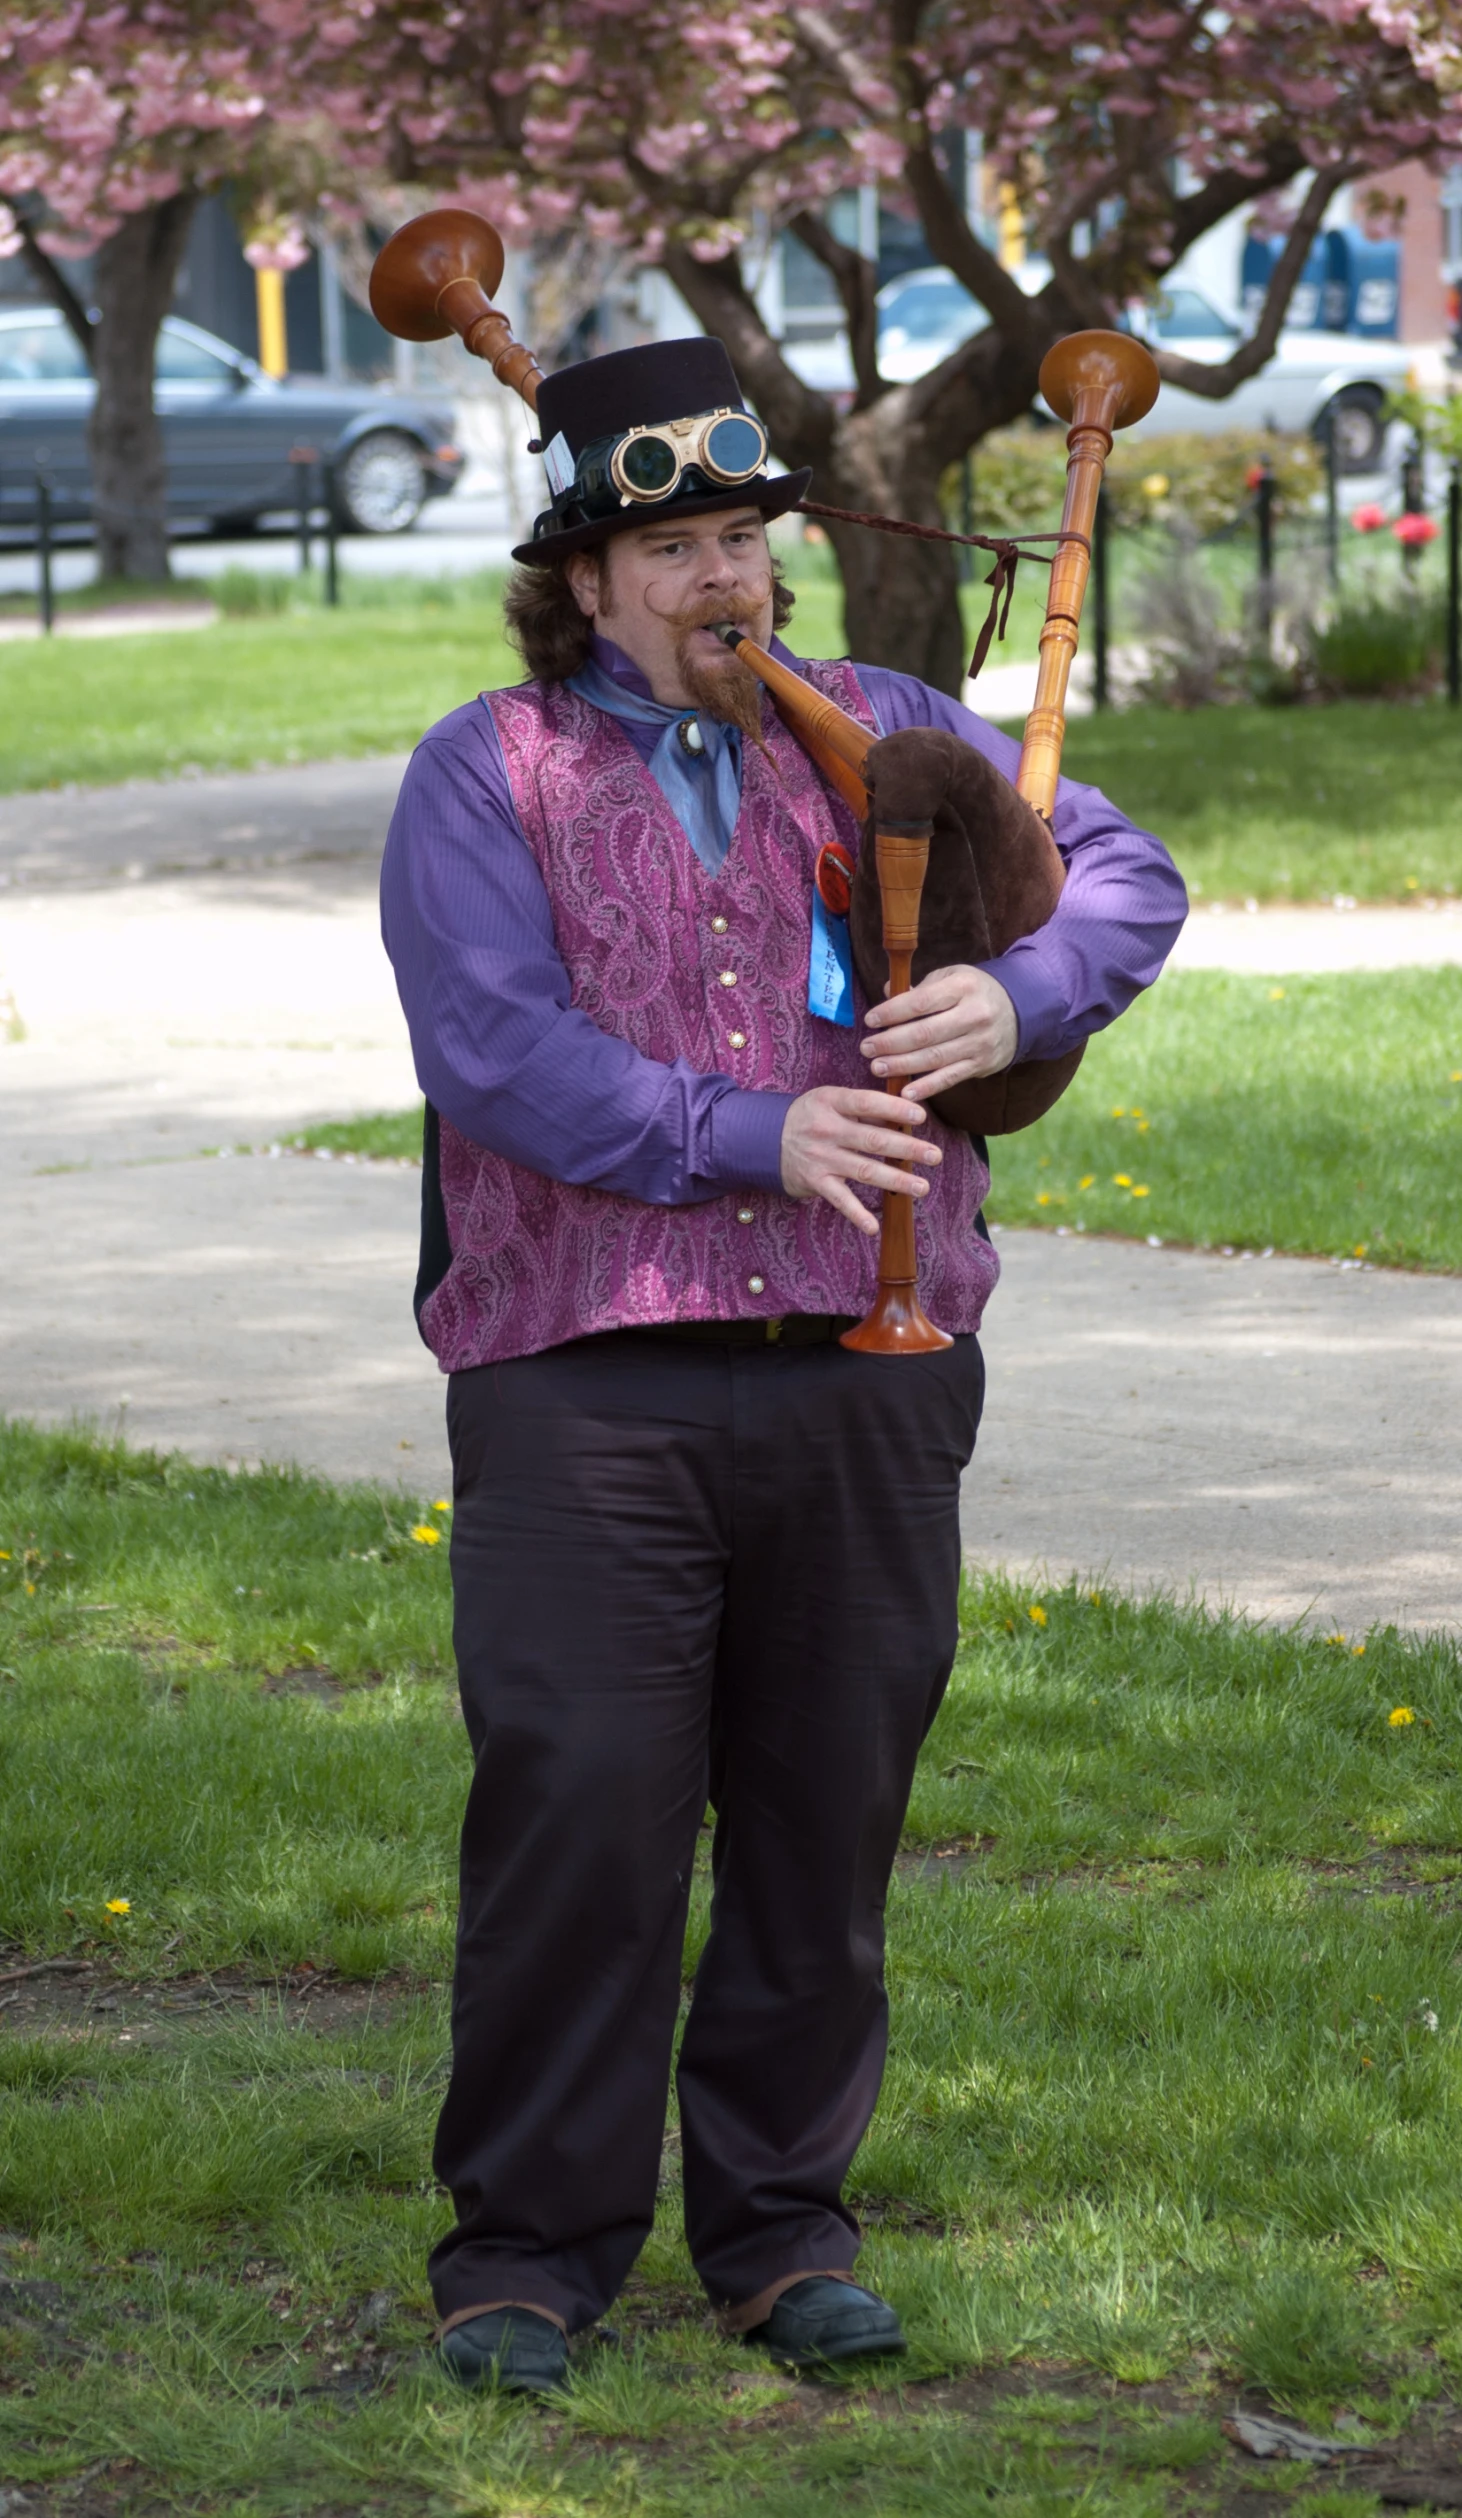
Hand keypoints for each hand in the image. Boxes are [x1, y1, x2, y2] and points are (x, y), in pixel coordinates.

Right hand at [780, 1084, 941, 1235]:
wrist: (763, 1139)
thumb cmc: (809, 1117)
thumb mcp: (830, 1101)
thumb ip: (863, 1107)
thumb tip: (904, 1114)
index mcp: (832, 1102)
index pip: (867, 1102)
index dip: (894, 1109)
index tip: (921, 1116)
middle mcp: (827, 1129)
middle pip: (873, 1139)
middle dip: (908, 1148)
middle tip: (935, 1155)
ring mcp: (821, 1157)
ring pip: (865, 1170)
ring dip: (896, 1180)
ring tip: (922, 1188)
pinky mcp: (815, 1182)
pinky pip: (840, 1200)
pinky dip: (856, 1215)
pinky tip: (873, 1227)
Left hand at [861, 963, 1017, 1100]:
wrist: (1021, 1012)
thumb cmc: (974, 992)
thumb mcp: (952, 978)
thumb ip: (920, 988)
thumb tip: (885, 993)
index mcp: (963, 986)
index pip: (920, 1002)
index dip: (891, 1013)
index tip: (870, 1020)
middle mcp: (974, 1015)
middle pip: (925, 1033)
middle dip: (890, 1043)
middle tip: (866, 1049)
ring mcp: (979, 1043)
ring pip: (934, 1058)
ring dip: (901, 1066)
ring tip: (877, 1067)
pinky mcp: (981, 1065)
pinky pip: (949, 1078)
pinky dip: (927, 1087)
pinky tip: (905, 1092)